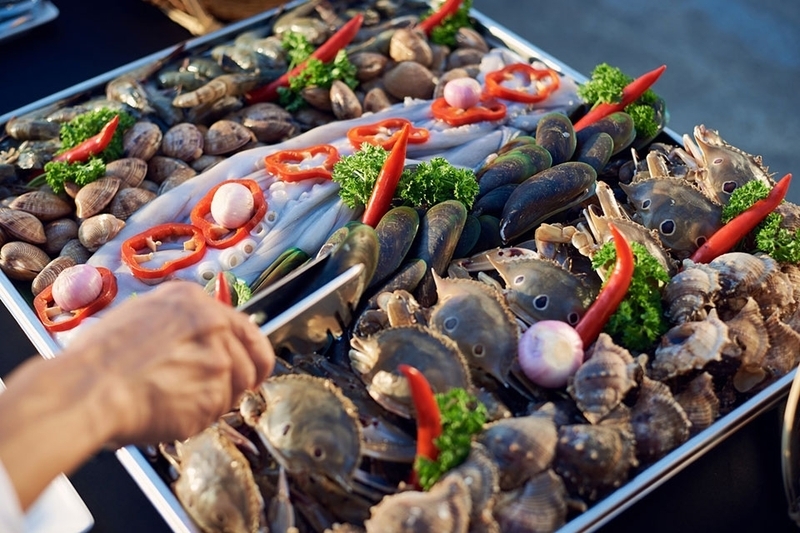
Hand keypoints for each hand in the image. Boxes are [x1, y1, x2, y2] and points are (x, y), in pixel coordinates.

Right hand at [66, 280, 274, 444]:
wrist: (88, 390)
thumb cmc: (99, 359)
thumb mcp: (141, 316)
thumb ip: (179, 325)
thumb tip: (194, 342)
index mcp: (194, 301)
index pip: (246, 328)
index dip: (253, 353)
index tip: (256, 368)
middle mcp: (214, 325)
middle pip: (249, 361)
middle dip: (237, 382)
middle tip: (218, 394)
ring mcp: (218, 359)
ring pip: (235, 389)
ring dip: (214, 401)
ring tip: (177, 401)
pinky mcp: (215, 393)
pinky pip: (216, 413)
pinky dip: (197, 418)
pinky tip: (169, 412)